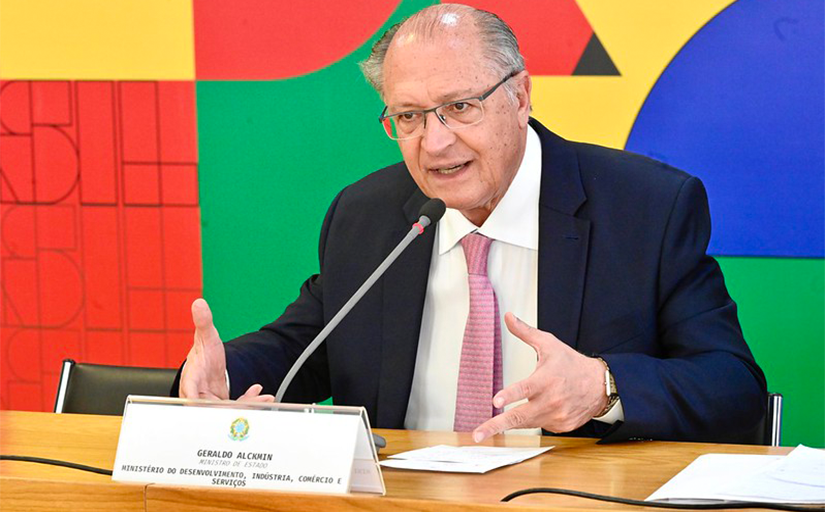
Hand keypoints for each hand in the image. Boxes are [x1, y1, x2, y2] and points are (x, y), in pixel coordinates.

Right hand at [179, 298, 273, 402]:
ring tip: (266, 399)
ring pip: (227, 411)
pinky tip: (258, 392)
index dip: (197, 401)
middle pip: (213, 408)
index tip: (209, 404)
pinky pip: (235, 409)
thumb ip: (203, 322)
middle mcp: (197, 395)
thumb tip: (199, 303)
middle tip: (258, 401)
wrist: (207, 365)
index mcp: (191, 379)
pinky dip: (249, 402)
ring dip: (248, 406)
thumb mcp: (206, 337)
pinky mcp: (220, 407)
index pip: (190, 394)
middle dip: (236, 406)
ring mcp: (209, 403)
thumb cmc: (203, 352)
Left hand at [473, 312, 606, 441]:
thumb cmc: (571, 363)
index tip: (495, 401)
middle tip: (477, 434)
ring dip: (507, 426)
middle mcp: (551, 400)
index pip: (525, 389)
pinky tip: (534, 411)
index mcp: (546, 379)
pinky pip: (539, 426)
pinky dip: (531, 420)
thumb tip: (508, 316)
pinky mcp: (561, 426)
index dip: (509, 395)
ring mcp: (556, 416)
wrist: (599, 385)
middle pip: (519, 416)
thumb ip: (525, 332)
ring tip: (486, 430)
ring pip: (525, 424)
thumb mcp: (549, 344)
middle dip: (496, 426)